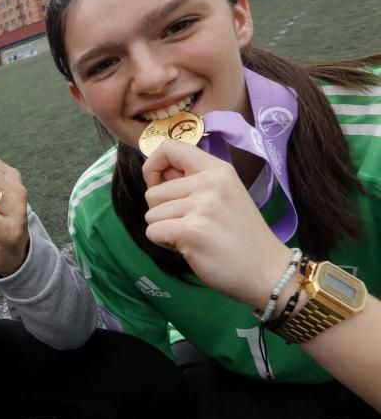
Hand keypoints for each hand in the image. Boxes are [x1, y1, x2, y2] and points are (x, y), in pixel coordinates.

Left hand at [141, 140, 293, 309]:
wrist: (267, 270)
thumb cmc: (242, 235)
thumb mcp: (223, 195)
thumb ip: (192, 182)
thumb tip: (156, 176)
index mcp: (217, 169)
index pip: (170, 148)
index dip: (153, 167)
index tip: (159, 185)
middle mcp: (209, 182)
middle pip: (153, 192)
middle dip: (163, 213)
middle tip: (192, 225)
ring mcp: (200, 206)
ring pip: (151, 214)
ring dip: (165, 229)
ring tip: (194, 236)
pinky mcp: (191, 230)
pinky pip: (153, 232)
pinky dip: (165, 243)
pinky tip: (190, 247)